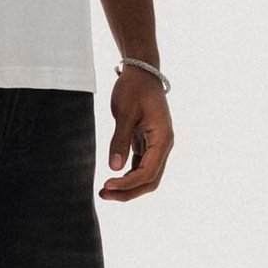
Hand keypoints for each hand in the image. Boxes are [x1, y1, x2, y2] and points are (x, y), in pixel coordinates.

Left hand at [100, 68, 171, 201]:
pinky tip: (113, 179)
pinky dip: (128, 176)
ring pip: (146, 176)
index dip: (128, 183)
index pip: (148, 172)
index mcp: (163, 139)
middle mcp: (164, 146)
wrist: (142, 72)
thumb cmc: (134, 89)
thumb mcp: (124, 113)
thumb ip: (120, 141)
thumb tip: (114, 168)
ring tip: (105, 191)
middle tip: (103, 194)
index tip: (107, 185)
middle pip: (150, 180)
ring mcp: (157, 146)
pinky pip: (141, 166)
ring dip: (128, 186)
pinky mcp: (148, 143)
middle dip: (128, 191)